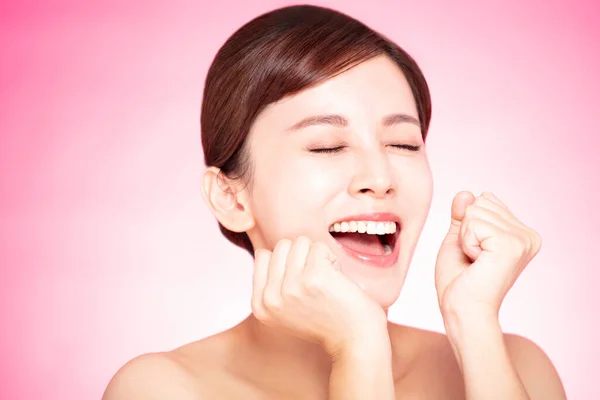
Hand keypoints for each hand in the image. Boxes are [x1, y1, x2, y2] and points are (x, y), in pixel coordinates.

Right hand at [251, 236, 387, 355]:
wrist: (354, 339)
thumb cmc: (325, 319)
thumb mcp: (285, 310)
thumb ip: (272, 286)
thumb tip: (264, 252)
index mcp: (260, 305)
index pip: (263, 256)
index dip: (286, 261)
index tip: (301, 282)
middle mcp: (271, 297)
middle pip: (282, 246)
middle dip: (302, 255)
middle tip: (316, 279)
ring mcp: (291, 287)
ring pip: (300, 242)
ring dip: (317, 255)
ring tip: (326, 278)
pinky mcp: (314, 277)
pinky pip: (319, 247)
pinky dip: (331, 258)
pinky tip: (336, 278)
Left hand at [435, 191, 541, 319]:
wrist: (462, 311)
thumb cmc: (459, 282)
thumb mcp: (459, 240)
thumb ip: (463, 216)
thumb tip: (466, 193)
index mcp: (520, 233)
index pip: (484, 200)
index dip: (467, 225)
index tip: (474, 253)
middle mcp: (528, 235)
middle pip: (480, 202)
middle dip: (465, 231)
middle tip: (473, 259)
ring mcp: (523, 239)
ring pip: (475, 211)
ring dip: (465, 238)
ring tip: (476, 262)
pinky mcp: (512, 244)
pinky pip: (473, 223)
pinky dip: (466, 243)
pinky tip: (477, 263)